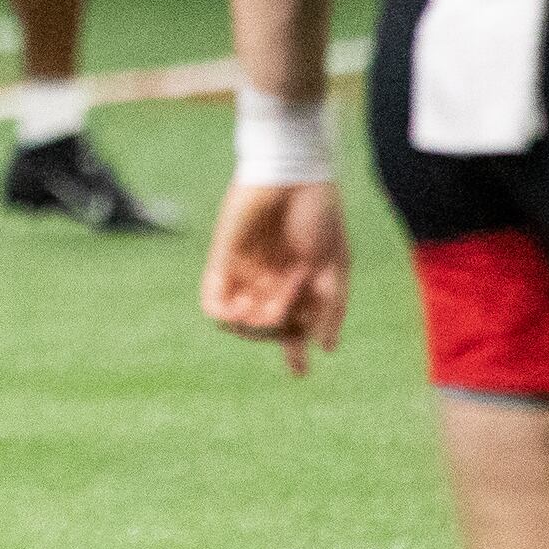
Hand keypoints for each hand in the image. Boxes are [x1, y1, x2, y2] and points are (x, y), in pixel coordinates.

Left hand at [201, 180, 347, 376]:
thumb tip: (325, 348)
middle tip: (289, 301)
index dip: (294, 351)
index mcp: (300, 285)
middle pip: (268, 328)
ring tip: (264, 306)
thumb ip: (330, 307)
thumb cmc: (318, 214)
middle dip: (279, 330)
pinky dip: (223, 314)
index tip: (299, 372)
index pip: (294, 328)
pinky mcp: (223, 260)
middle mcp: (272, 283)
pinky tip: (238, 311)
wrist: (291, 175)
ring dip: (253, 325)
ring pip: (242, 321)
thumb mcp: (334, 266)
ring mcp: (246, 273)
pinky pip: (213, 299)